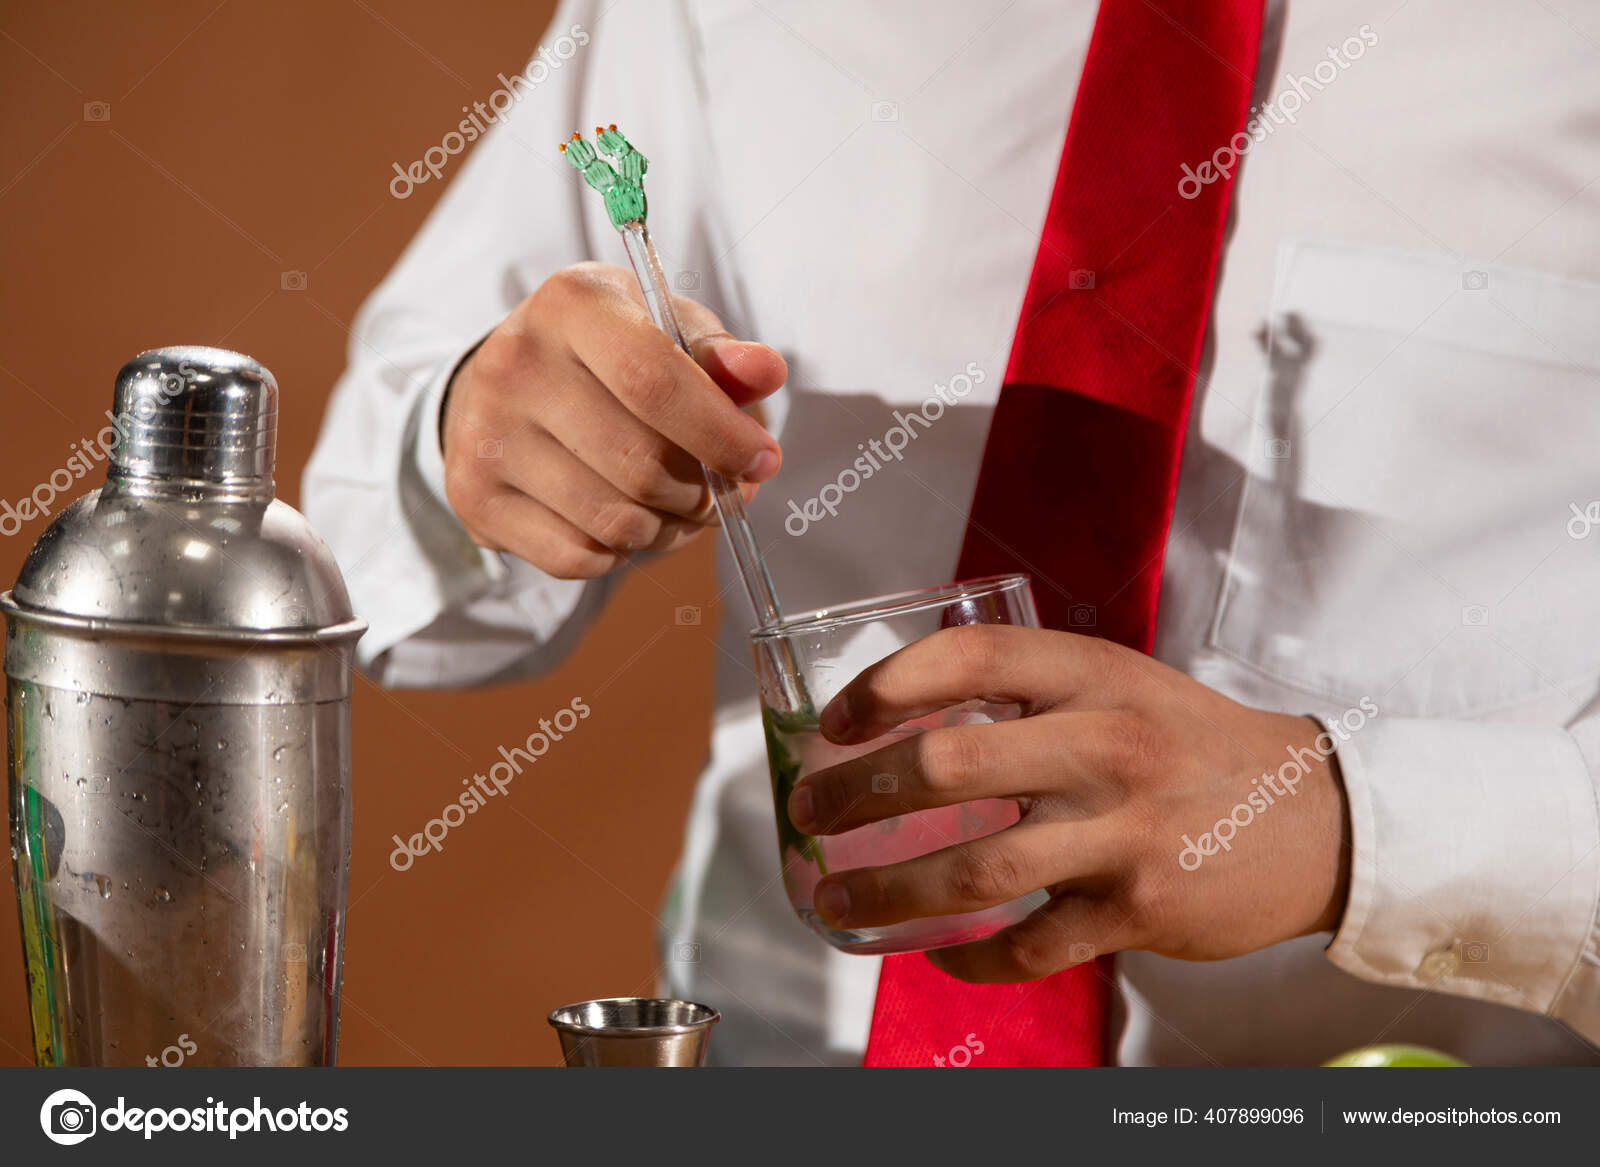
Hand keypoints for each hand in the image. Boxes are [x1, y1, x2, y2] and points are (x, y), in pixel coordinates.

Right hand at [441, 262, 786, 578]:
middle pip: (642, 465)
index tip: (762, 461)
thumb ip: (720, 355)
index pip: (655, 381)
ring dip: (670, 530)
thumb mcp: (666, 330)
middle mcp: (515, 363)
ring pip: (616, 521)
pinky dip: (622, 553)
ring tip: (680, 508)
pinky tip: (628, 523)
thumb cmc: (608, 356)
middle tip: (720, 492)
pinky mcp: (475, 497)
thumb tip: (764, 371)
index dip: (722, 434)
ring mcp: (486, 435)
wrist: (508, 385)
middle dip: (702, 493)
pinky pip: (579, 557)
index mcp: (572, 304)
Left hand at [786, 625, 1352, 981]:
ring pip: (976, 869)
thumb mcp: (1119, 682)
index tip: (835, 722)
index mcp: (1093, 674)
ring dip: (887, 889)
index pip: (966, 657)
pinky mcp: (1138, 909)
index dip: (884, 686)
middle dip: (857, 794)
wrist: (1312, 813)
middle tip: (810, 815)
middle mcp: (1104, 744)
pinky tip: (938, 950)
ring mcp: (1122, 831)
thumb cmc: (1191, 743)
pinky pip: (1030, 945)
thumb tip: (907, 712)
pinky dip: (971, 955)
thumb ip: (1030, 689)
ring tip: (836, 897)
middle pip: (947, 765)